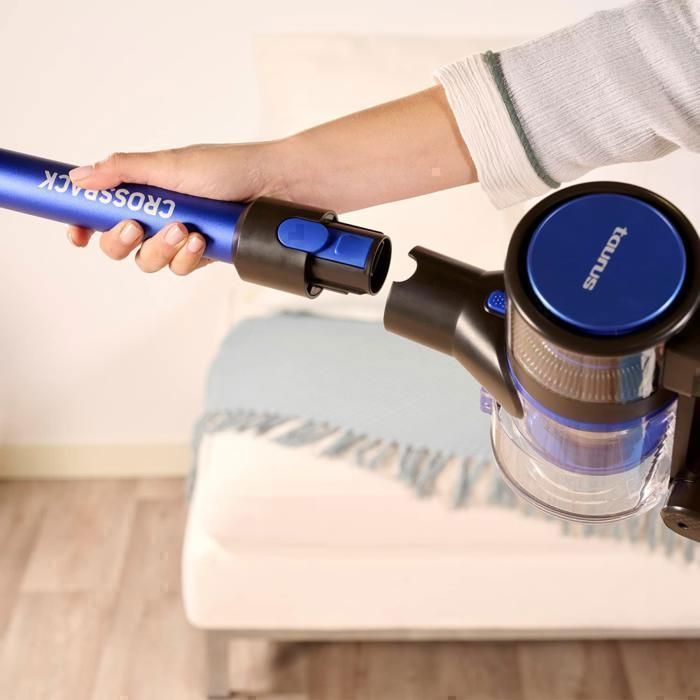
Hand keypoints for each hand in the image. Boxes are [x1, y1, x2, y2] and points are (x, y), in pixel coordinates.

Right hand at [66, 141, 290, 274]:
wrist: (275, 185)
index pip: (104, 212)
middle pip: (121, 245)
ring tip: (183, 230)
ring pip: (150, 262)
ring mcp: (181, 237)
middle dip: (122, 241)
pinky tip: (201, 242)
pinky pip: (182, 268)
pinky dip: (187, 258)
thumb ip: (124, 171)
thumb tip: (78, 178)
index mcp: (145, 189)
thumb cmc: (228, 168)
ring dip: (161, 249)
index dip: (85, 225)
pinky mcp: (204, 254)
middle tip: (136, 227)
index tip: (77, 233)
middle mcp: (160, 214)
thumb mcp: (170, 164)